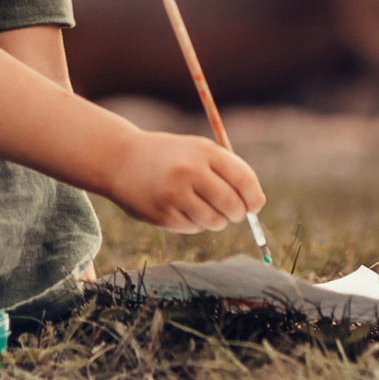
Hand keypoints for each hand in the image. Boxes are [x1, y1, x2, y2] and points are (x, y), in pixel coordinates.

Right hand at [106, 132, 264, 233]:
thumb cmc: (170, 157)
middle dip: (238, 213)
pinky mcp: (163, 216)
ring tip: (202, 207)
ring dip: (216, 220)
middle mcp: (189, 172)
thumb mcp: (197, 151)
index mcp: (203, 151)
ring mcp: (175, 195)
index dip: (254, 197)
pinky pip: (194, 228)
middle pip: (232, 205)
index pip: (243, 179)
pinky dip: (194, 223)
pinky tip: (179, 208)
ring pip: (215, 221)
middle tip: (233, 213)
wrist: (121, 161)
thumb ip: (228, 172)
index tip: (255, 205)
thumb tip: (257, 205)